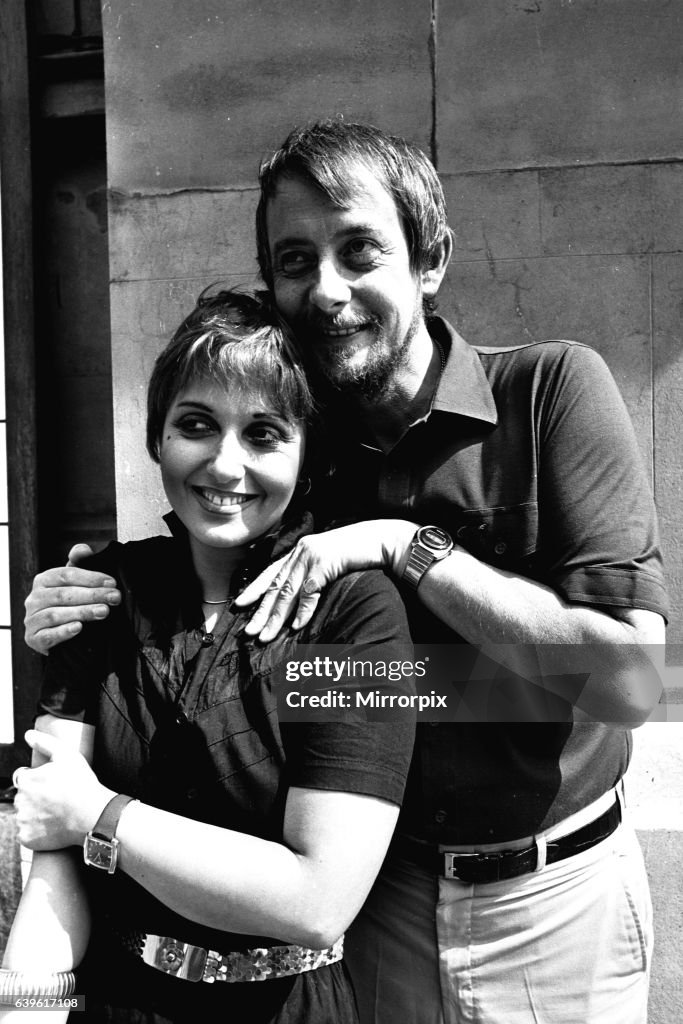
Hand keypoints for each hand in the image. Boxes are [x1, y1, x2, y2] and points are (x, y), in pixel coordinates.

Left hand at [13, 731, 113, 849]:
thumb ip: (44, 742)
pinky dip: (37, 832)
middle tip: (58, 799)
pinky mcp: (27, 839)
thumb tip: (27, 735)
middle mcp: (19, 801)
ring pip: (25, 816)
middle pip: (23, 798)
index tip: (53, 785)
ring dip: (36, 815)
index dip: (39, 780)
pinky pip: (27, 834)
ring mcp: (22, 821)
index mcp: (26, 780)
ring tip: (57, 813)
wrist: (92, 814)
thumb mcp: (66, 755)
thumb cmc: (81, 784)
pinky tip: (53, 826)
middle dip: (36, 798)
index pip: (24, 779)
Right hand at [24, 544, 120, 653]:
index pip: (66, 574)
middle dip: (92, 595)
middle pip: (63, 594)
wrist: (55, 637)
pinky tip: (79, 628)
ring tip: (104, 611)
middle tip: (115, 598)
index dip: (91, 577)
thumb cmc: (66, 604)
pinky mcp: (33, 639)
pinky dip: (64, 631)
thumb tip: (83, 549)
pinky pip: (48, 635)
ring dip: (82, 612)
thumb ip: (78, 565)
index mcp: (43, 580)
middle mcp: (34, 598)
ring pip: (56, 614)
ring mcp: (31, 619)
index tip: (112, 582)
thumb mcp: (72, 583)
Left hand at [234, 519, 415, 640]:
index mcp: (300, 551)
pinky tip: (295, 626)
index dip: (254, 590)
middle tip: (249, 631)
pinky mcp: (324, 564)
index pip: (270, 573)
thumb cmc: (358, 553)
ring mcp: (311, 556)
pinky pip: (309, 592)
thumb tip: (300, 600)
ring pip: (287, 592)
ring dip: (275, 617)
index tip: (239, 605)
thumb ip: (313, 574)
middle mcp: (301, 552)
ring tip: (265, 636)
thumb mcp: (329, 561)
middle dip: (261, 611)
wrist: (381, 540)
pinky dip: (302, 611)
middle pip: (275, 586)